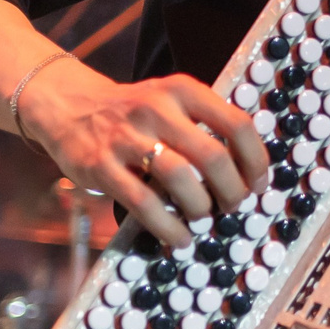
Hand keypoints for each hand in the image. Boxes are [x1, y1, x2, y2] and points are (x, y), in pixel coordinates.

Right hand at [17, 58, 267, 248]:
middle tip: (233, 205)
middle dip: (232, 190)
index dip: (256, 161)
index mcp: (182, 91)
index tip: (259, 184)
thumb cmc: (135, 112)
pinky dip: (168, 226)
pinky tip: (180, 238)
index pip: (236, 125)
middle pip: (212, 156)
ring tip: (204, 218)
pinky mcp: (101, 166)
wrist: (70, 106)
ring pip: (180, 178)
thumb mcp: (171, 101)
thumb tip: (250, 171)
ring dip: (201, 206)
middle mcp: (156, 109)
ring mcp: (126, 137)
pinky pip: (144, 203)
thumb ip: (206, 125)